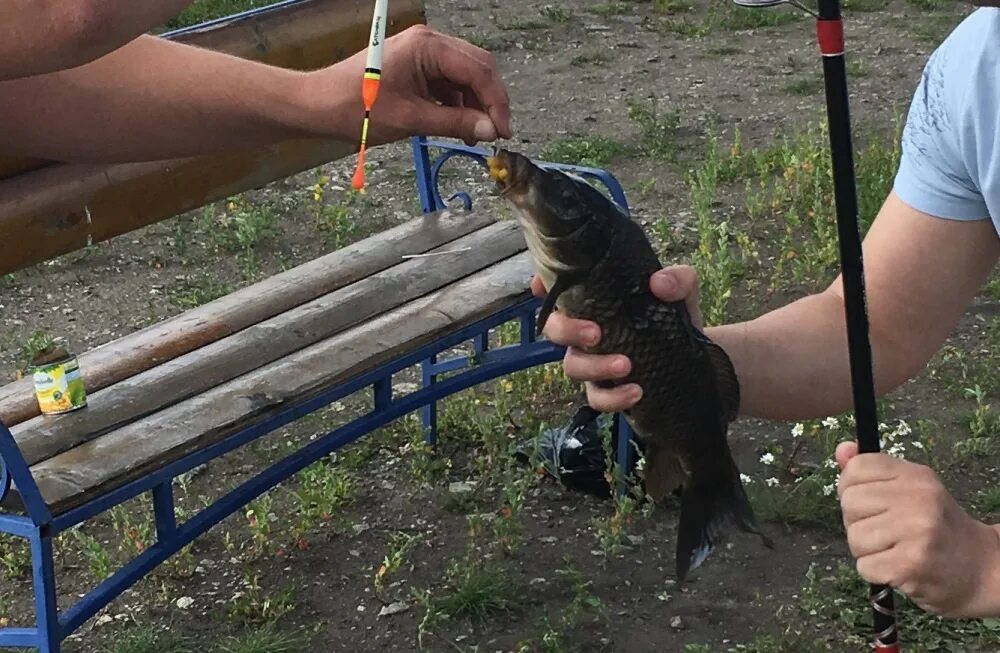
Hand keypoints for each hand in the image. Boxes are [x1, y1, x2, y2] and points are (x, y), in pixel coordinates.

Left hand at [317, 25, 511, 146]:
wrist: (319, 105)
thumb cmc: (357, 108)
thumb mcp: (412, 119)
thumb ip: (455, 123)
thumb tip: (490, 130)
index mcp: (428, 46)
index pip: (478, 70)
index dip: (496, 102)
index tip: (502, 132)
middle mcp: (429, 42)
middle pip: (477, 68)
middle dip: (489, 101)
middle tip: (495, 134)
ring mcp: (423, 53)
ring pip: (465, 77)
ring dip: (474, 105)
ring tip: (474, 135)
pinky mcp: (416, 66)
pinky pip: (448, 82)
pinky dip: (457, 104)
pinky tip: (458, 126)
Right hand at [531, 264, 703, 411]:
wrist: (697, 362)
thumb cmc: (675, 320)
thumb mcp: (684, 294)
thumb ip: (678, 281)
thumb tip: (659, 283)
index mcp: (597, 302)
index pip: (561, 290)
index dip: (544, 286)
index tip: (540, 285)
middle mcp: (587, 331)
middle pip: (555, 329)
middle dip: (568, 330)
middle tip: (596, 333)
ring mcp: (593, 363)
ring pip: (572, 366)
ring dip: (595, 366)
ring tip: (627, 365)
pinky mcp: (607, 391)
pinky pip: (597, 399)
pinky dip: (613, 397)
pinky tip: (636, 391)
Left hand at [836, 441, 999, 617]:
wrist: (979, 569)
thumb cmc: (936, 527)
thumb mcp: (910, 490)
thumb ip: (873, 471)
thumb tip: (843, 450)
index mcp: (915, 475)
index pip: (857, 468)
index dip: (851, 488)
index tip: (869, 503)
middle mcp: (918, 497)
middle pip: (849, 503)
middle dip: (858, 522)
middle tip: (885, 532)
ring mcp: (917, 530)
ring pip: (854, 537)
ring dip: (867, 551)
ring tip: (893, 550)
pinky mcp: (912, 563)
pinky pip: (865, 566)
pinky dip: (875, 572)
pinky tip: (898, 568)